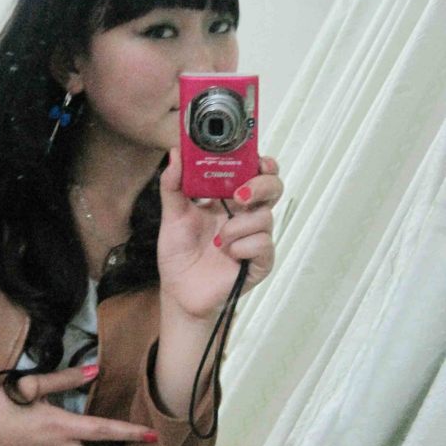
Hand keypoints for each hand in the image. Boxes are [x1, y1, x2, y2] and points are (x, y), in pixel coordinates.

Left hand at [157, 149, 282, 319]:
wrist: (180, 292)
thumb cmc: (179, 255)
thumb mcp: (172, 217)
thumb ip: (173, 185)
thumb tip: (176, 153)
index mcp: (228, 200)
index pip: (255, 172)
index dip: (261, 162)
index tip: (255, 158)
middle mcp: (245, 215)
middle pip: (273, 187)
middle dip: (261, 185)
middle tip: (239, 196)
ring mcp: (255, 238)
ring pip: (265, 217)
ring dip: (238, 227)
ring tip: (218, 242)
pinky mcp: (260, 261)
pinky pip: (263, 243)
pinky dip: (243, 246)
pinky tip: (228, 254)